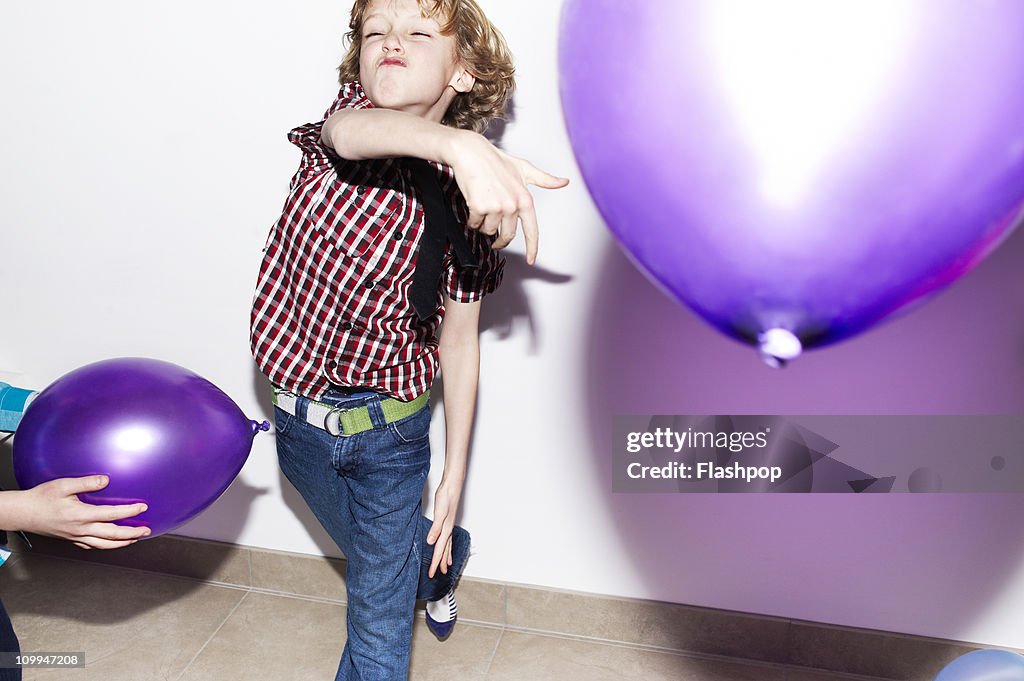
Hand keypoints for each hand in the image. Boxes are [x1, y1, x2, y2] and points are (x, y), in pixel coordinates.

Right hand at [13, 475, 149, 548]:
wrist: (22, 513)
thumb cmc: (40, 498)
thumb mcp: (63, 485)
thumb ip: (86, 483)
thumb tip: (106, 480)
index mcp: (81, 515)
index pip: (112, 514)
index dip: (130, 511)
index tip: (143, 507)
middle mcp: (80, 529)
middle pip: (112, 535)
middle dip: (132, 533)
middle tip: (147, 530)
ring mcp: (75, 537)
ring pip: (103, 545)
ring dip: (121, 543)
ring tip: (135, 539)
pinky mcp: (70, 539)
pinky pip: (91, 546)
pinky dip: (105, 546)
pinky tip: (111, 543)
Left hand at [425, 477, 463, 578]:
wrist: (452, 485)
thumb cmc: (446, 497)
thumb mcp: (440, 513)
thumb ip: (435, 528)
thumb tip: (431, 542)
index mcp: (445, 530)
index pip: (439, 550)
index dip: (435, 563)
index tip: (432, 574)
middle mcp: (448, 529)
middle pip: (444, 550)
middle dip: (441, 563)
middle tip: (439, 574)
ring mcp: (448, 525)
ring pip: (447, 545)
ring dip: (446, 555)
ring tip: (446, 564)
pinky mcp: (447, 520)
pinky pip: (447, 537)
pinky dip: (447, 544)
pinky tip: (445, 543)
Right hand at [446, 130, 568, 264]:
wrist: (471, 153)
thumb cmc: (495, 161)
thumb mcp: (524, 169)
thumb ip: (544, 179)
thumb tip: (564, 182)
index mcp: (526, 199)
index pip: (532, 230)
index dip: (532, 248)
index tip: (531, 260)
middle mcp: (513, 205)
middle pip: (507, 236)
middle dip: (499, 239)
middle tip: (494, 237)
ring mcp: (496, 207)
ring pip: (488, 230)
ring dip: (483, 224)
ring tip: (483, 207)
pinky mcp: (479, 207)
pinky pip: (475, 224)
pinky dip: (472, 219)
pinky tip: (474, 204)